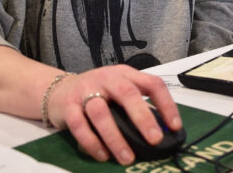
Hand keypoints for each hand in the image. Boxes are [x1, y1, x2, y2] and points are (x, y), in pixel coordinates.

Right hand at [46, 65, 180, 164]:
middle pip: (127, 94)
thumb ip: (136, 107)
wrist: (57, 91)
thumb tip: (162, 132)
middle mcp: (106, 79)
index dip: (166, 104)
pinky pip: (79, 126)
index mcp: (124, 75)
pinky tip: (103, 155)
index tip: (175, 126)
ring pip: (101, 112)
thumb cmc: (96, 94)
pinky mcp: (68, 106)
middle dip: (143, 118)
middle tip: (154, 140)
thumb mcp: (118, 92)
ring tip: (127, 158)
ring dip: (115, 137)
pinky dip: (92, 143)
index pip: (151, 83)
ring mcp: (85, 91)